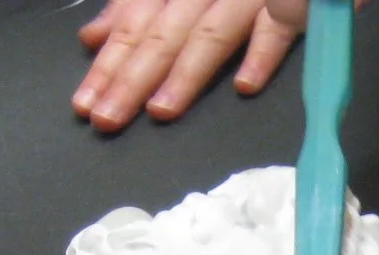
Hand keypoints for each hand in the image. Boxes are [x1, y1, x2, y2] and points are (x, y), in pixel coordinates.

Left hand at [72, 0, 302, 133]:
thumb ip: (134, 7)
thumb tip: (93, 37)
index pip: (132, 24)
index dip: (108, 64)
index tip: (85, 105)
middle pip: (163, 34)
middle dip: (131, 78)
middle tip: (107, 119)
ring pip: (209, 34)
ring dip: (185, 73)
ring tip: (160, 111)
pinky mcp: (293, 2)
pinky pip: (275, 28)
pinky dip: (261, 54)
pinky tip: (245, 85)